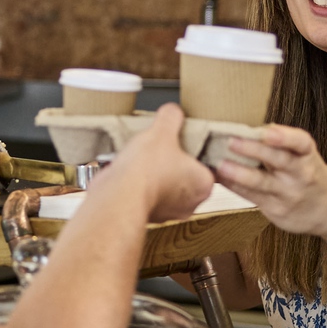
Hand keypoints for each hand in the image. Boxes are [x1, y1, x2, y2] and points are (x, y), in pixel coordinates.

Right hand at [96, 102, 212, 221]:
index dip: (194, 151)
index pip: (207, 165)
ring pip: (166, 188)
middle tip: (162, 150)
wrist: (118, 194)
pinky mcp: (148, 216)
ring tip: (143, 160)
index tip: (183, 143)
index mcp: (203, 183)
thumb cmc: (146, 170)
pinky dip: (140, 186)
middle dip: (173, 164)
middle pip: (186, 176)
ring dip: (156, 176)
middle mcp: (190, 203)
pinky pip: (147, 196)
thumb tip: (172, 112)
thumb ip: (171, 117)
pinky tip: (132, 172)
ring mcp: (168, 213)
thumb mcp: (162, 130)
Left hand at [216, 124, 326, 243]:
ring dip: (239, 173)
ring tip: (220, 165)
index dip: (285, 136)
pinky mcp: (276, 211)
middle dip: (254, 150)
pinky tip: (220, 178)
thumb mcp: (305, 156)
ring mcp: (288, 195)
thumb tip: (245, 129)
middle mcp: (301, 175)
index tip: (268, 131)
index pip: (301, 143)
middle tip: (232, 141)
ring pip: (262, 183)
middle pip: (279, 161)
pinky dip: (234, 186)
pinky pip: (252, 197)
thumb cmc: (309, 174)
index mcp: (308, 156)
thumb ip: (282, 144)